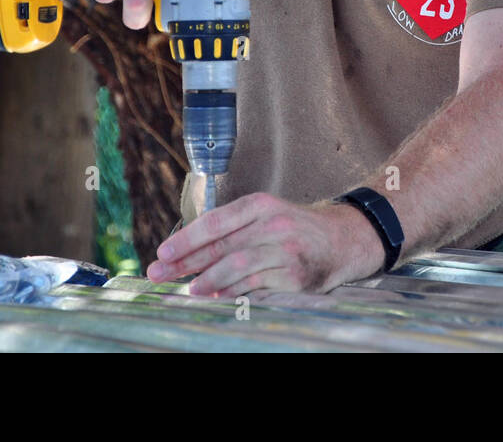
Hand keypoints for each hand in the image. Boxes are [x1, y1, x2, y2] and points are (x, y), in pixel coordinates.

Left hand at [146, 192, 385, 296]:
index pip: (217, 221)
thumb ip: (232, 230)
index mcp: (261, 205)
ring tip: (188, 289)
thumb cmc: (294, 229)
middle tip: (159, 272)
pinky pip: (257, 286)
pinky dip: (233, 293)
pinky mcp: (296, 276)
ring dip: (208, 279)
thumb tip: (186, 253)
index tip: (162, 251)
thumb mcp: (266, 216)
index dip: (187, 237)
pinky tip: (216, 298)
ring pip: (238, 265)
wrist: (343, 240)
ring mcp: (286, 250)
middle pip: (222, 244)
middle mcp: (274, 224)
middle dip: (186, 261)